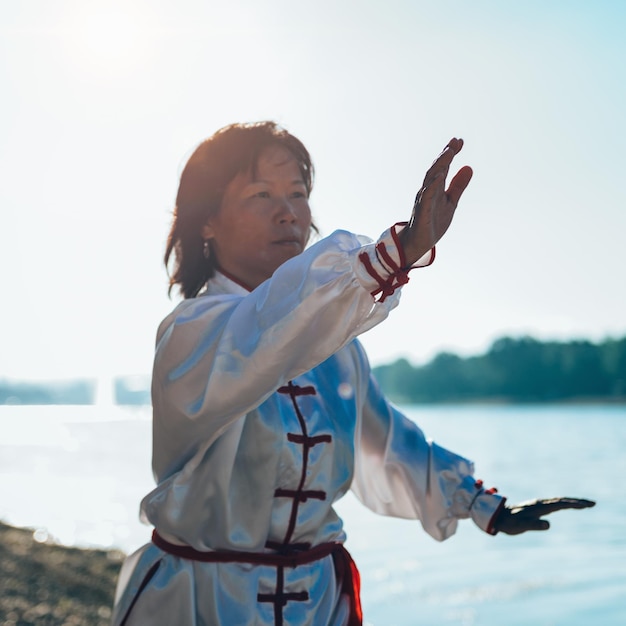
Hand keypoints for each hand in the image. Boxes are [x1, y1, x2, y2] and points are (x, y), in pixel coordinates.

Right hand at [398, 138, 472, 265]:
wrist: (420, 243)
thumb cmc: (433, 221)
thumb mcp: (451, 202)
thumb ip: (458, 185)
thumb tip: (469, 167)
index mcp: (436, 187)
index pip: (443, 166)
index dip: (451, 153)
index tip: (460, 141)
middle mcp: (428, 190)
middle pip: (436, 168)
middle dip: (445, 155)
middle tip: (455, 141)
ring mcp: (424, 199)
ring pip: (430, 179)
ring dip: (439, 165)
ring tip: (448, 153)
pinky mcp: (422, 211)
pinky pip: (426, 196)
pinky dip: (432, 185)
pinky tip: (439, 177)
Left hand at [493, 497, 595, 534]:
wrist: (497, 516)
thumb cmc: (508, 523)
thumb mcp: (521, 526)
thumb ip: (534, 525)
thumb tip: (548, 524)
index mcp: (539, 507)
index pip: (560, 504)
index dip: (574, 504)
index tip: (587, 505)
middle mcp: (540, 503)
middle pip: (562, 500)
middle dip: (578, 502)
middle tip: (592, 504)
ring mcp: (538, 505)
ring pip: (559, 501)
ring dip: (572, 502)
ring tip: (585, 504)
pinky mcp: (537, 507)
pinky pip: (554, 504)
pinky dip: (564, 504)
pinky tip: (567, 506)